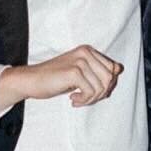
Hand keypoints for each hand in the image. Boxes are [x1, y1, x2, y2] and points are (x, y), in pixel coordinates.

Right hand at [0, 46, 122, 110]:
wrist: (31, 80)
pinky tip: (73, 99)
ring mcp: (80, 61)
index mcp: (89, 50)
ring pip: (101, 87)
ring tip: (78, 99)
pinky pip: (91, 92)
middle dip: (101, 93)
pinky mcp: (74, 72)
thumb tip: (119, 69)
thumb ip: (99, 70)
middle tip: (86, 99)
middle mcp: (86, 52)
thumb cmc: (55, 79)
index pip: (113, 69)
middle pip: (110, 79)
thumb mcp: (81, 73)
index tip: (93, 92)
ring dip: (91, 98)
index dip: (106, 85)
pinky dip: (84, 100)